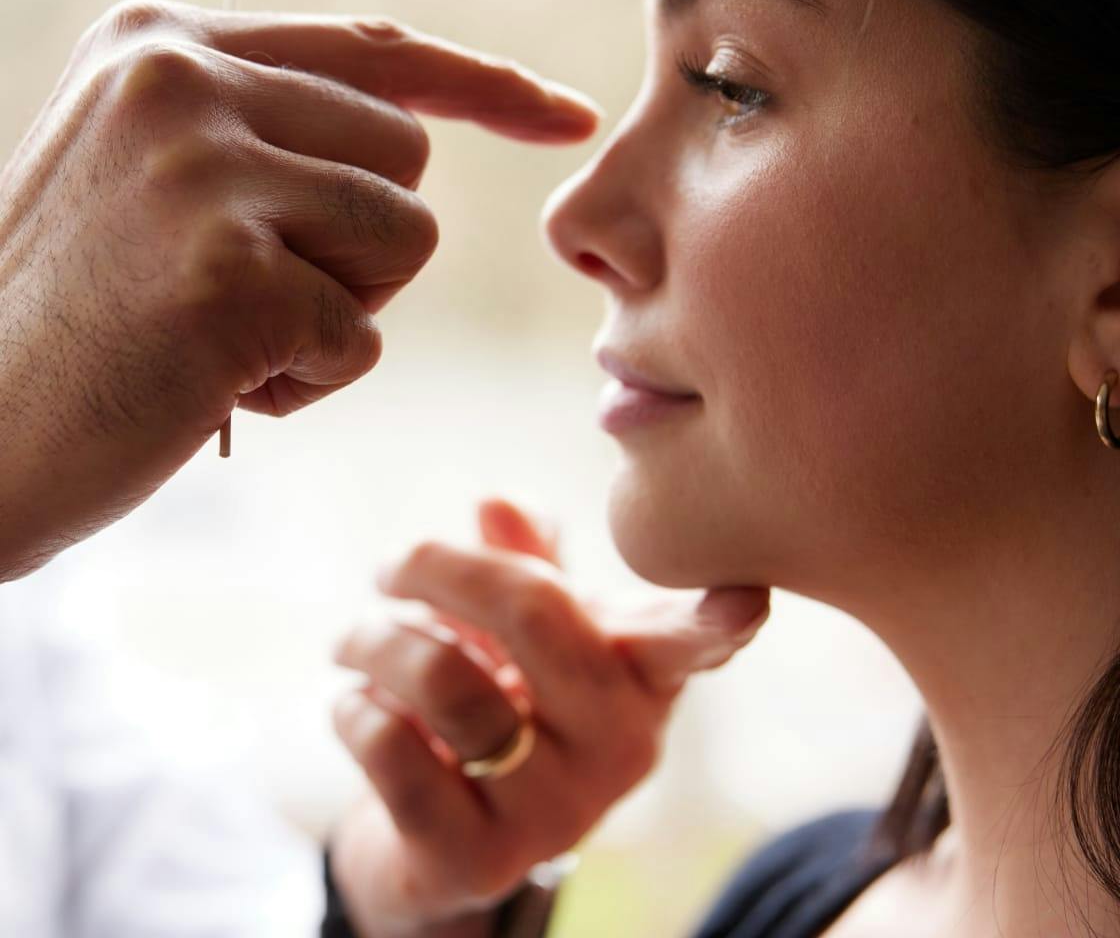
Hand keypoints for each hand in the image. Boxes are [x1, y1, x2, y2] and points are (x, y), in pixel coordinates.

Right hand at [0, 1, 597, 579]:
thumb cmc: (85, 320)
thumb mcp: (156, 182)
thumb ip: (267, 134)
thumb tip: (408, 135)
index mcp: (167, 46)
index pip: (376, 49)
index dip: (486, 83)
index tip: (566, 113)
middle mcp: (183, 82)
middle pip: (408, 156)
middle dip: (366, 245)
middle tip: (256, 291)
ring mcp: (205, 173)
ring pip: (404, 237)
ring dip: (343, 308)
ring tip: (233, 336)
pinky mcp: (231, 275)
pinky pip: (362, 332)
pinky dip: (311, 377)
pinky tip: (218, 383)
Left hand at [329, 499, 769, 937]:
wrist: (447, 837)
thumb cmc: (506, 703)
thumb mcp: (529, 632)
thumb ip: (524, 563)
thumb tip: (495, 501)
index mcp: (641, 674)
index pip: (690, 642)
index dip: (717, 621)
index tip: (745, 601)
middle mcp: (621, 747)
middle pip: (536, 614)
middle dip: (441, 566)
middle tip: (390, 564)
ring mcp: (556, 810)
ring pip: (449, 683)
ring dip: (376, 639)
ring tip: (353, 637)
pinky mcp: (479, 859)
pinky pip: (397, 754)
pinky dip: (354, 709)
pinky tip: (352, 703)